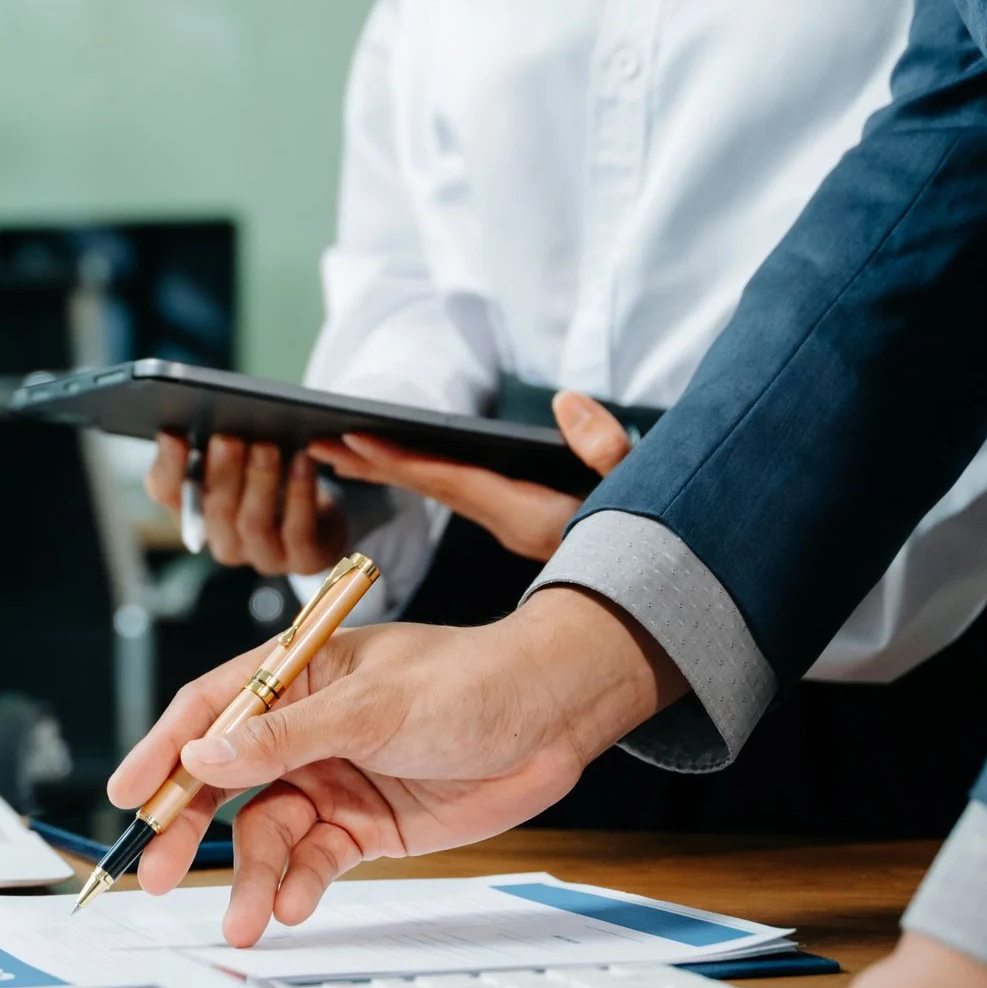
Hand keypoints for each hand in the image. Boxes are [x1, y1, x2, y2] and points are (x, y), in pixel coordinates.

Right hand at [106, 586, 684, 945]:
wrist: (551, 719)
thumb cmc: (469, 681)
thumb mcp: (373, 705)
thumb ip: (284, 735)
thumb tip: (203, 756)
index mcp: (296, 677)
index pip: (209, 710)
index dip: (162, 751)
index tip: (128, 795)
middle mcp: (303, 730)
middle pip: (223, 781)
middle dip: (188, 828)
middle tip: (156, 872)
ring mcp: (330, 779)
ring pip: (267, 833)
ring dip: (252, 876)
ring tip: (244, 916)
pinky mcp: (362, 825)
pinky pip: (313, 861)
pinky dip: (299, 885)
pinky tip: (294, 906)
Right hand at [145, 432, 348, 574]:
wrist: (324, 515)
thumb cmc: (272, 477)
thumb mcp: (242, 457)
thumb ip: (218, 442)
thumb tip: (203, 417)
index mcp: (196, 510)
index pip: (166, 492)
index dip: (168, 466)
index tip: (174, 435)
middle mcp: (223, 540)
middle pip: (215, 509)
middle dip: (221, 472)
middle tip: (227, 438)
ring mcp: (263, 555)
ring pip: (253, 523)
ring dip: (260, 481)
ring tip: (266, 447)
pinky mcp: (304, 559)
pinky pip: (298, 531)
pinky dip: (300, 494)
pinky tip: (303, 461)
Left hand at [309, 391, 632, 560]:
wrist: (670, 587)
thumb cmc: (659, 534)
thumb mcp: (641, 488)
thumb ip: (608, 448)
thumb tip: (567, 400)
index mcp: (530, 515)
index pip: (451, 483)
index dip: (400, 461)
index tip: (353, 439)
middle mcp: (512, 522)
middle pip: (430, 486)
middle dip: (374, 463)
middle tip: (316, 441)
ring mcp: (514, 524)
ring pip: (438, 491)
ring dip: (388, 470)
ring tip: (336, 449)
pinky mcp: (521, 522)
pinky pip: (456, 494)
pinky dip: (418, 475)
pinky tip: (388, 461)